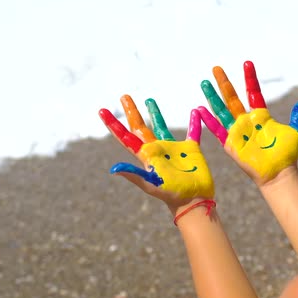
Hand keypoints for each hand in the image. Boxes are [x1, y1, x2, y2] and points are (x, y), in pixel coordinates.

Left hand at [99, 95, 214, 211]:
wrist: (193, 200)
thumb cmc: (171, 194)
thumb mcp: (151, 184)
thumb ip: (134, 175)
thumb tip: (113, 169)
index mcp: (146, 156)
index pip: (126, 137)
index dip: (113, 124)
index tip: (102, 111)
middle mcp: (157, 149)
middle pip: (141, 127)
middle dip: (132, 111)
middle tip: (124, 96)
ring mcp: (174, 149)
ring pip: (162, 126)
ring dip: (155, 113)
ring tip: (149, 100)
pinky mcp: (191, 149)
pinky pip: (192, 132)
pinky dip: (194, 122)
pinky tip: (195, 111)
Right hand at [197, 61, 297, 185]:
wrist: (279, 172)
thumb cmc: (286, 154)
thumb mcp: (295, 131)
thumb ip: (297, 116)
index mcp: (261, 116)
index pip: (253, 92)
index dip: (250, 78)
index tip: (247, 63)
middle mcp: (246, 121)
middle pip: (233, 97)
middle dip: (224, 82)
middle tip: (216, 68)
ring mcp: (237, 131)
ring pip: (222, 109)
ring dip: (213, 96)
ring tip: (204, 82)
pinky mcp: (230, 143)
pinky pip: (217, 129)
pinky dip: (208, 119)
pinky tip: (199, 109)